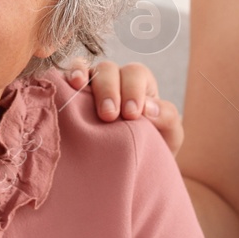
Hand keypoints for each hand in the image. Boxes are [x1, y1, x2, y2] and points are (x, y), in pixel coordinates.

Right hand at [64, 59, 183, 156]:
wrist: (134, 167)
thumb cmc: (153, 146)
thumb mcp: (170, 134)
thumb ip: (167, 118)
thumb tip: (148, 108)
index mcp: (140, 84)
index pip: (135, 74)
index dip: (133, 90)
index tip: (133, 114)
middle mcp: (115, 80)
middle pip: (109, 69)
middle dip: (109, 89)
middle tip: (109, 115)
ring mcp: (92, 87)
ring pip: (89, 70)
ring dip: (86, 79)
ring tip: (80, 90)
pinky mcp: (73, 96)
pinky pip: (67, 78)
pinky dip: (68, 77)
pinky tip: (69, 85)